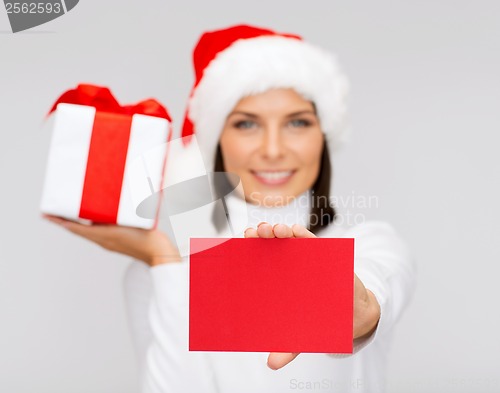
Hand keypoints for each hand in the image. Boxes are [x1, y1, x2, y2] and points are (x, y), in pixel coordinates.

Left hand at [42, 214, 180, 265]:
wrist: (160, 254)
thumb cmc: (145, 241)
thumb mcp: (127, 227)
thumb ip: (110, 221)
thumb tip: (94, 214)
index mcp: (103, 237)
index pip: (75, 228)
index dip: (60, 221)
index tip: (47, 215)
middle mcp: (104, 240)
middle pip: (79, 229)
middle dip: (66, 220)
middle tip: (54, 211)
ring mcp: (112, 241)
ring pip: (90, 230)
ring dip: (79, 221)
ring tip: (73, 211)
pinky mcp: (120, 240)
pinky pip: (102, 230)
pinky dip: (95, 222)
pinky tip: (100, 215)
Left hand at [244, 222, 379, 369]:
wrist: (351, 313)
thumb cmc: (321, 317)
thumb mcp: (303, 333)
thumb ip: (288, 347)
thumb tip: (273, 364)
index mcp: (277, 280)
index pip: (259, 262)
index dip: (248, 252)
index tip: (239, 244)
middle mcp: (288, 265)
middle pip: (270, 246)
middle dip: (261, 237)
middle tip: (254, 233)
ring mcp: (304, 258)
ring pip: (288, 239)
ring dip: (279, 231)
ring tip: (274, 231)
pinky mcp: (323, 255)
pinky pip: (311, 241)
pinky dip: (303, 235)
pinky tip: (295, 232)